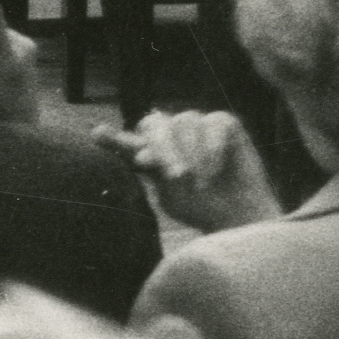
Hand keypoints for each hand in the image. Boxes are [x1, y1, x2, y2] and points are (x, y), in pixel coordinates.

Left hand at [99, 108, 284, 233]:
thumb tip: (132, 150)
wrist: (239, 217)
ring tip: (200, 180)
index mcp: (151, 152)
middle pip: (155, 125)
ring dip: (190, 151)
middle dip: (163, 149)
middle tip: (176, 176)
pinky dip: (212, 148)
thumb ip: (152, 170)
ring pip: (184, 121)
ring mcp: (197, 126)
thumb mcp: (171, 195)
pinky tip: (215, 171)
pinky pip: (213, 123)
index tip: (99, 136)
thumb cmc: (201, 207)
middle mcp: (171, 134)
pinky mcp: (224, 123)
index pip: (128, 140)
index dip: (114, 139)